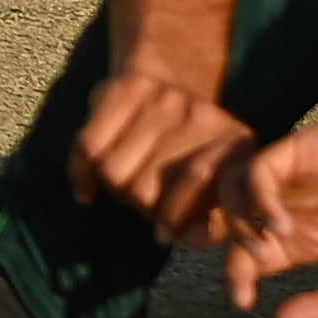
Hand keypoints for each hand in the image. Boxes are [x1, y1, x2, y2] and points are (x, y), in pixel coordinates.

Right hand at [69, 63, 255, 243]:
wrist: (178, 78)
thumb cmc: (197, 157)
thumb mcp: (216, 193)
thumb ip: (211, 224)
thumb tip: (195, 239)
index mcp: (235, 146)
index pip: (198, 181)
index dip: (174, 217)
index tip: (163, 235)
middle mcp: (202, 116)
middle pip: (146, 187)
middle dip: (140, 205)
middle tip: (146, 202)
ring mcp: (164, 98)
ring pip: (112, 170)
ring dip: (114, 188)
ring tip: (126, 184)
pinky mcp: (127, 89)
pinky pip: (88, 146)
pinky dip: (81, 175)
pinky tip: (88, 189)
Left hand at [216, 110, 317, 317]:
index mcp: (315, 234)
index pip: (261, 253)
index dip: (244, 276)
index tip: (244, 304)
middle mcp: (302, 202)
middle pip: (242, 224)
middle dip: (232, 256)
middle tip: (239, 288)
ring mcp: (302, 173)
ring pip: (237, 190)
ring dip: (237, 222)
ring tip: (262, 252)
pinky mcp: (308, 148)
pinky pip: (260, 167)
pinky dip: (259, 197)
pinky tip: (282, 226)